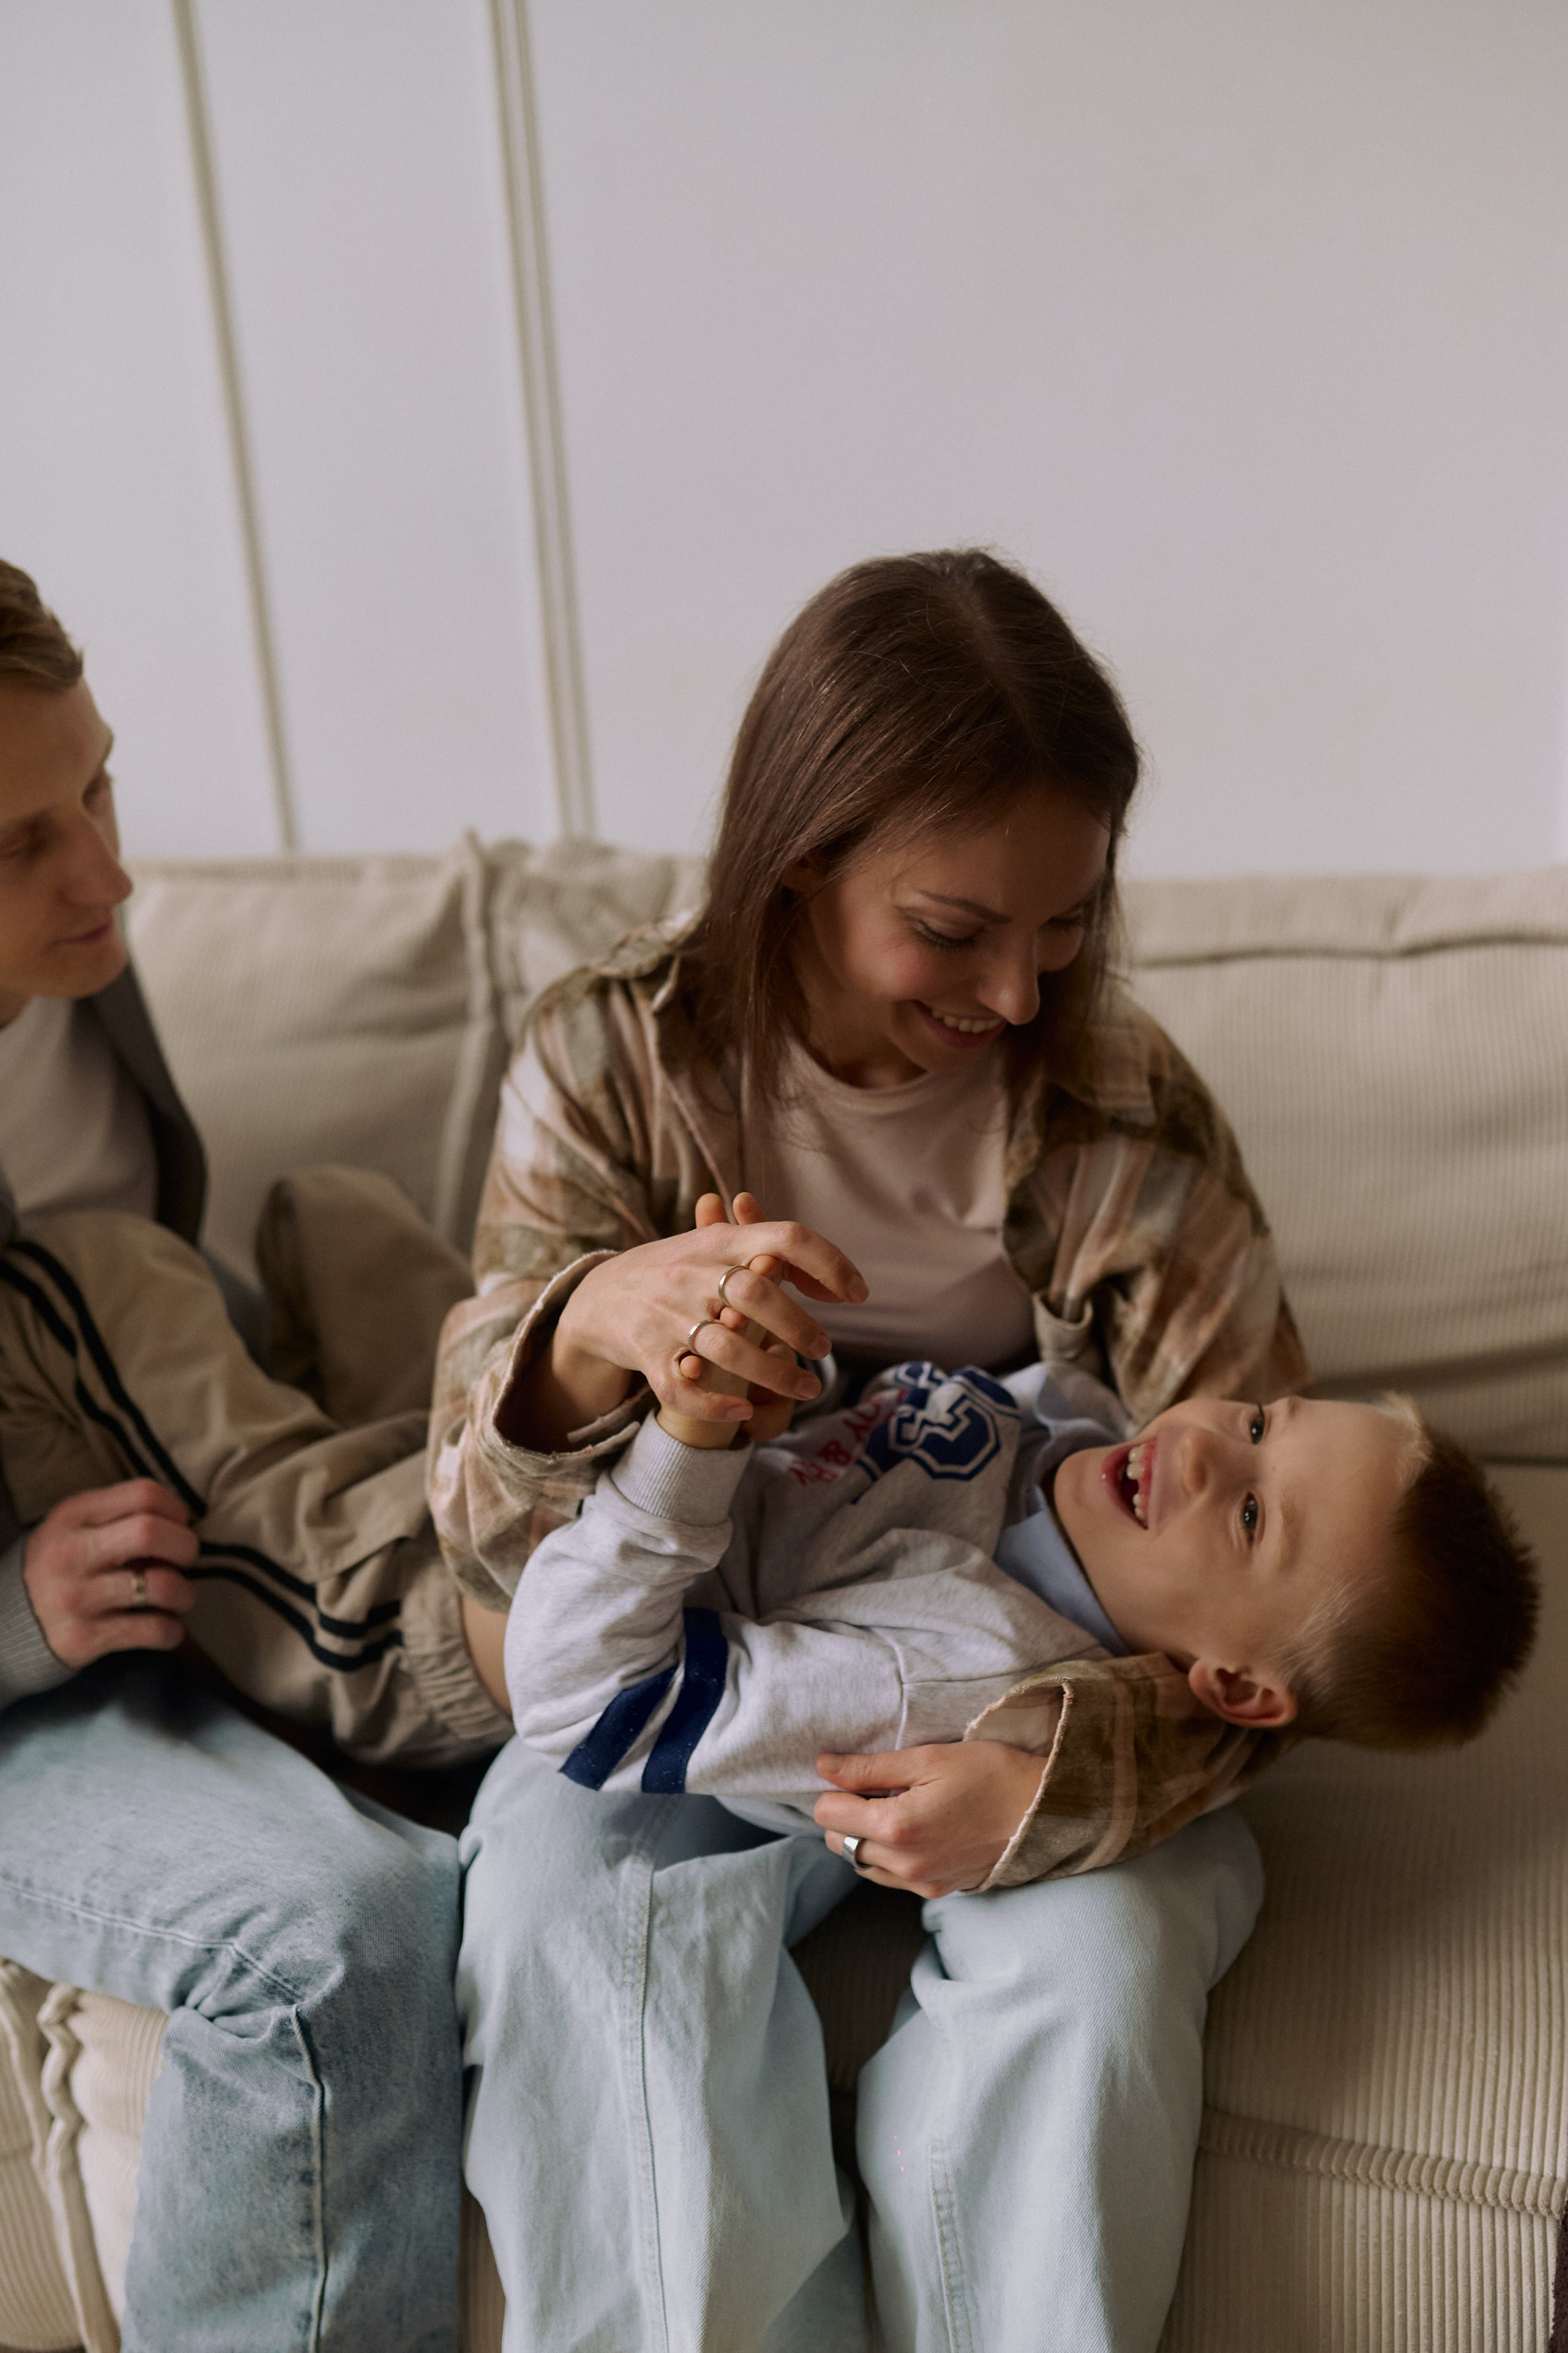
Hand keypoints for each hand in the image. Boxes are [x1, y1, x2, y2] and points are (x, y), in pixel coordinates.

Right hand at [22, 1481, 198, 1669]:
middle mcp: (71, 1553)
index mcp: (73, 1516)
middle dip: (185, 1546)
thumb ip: (119, 1517)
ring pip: (160, 1586)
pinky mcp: (84, 1638)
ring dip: (185, 1593)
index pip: (144, 1494)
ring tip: (180, 1598)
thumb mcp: (75, 1528)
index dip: (176, 1509)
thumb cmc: (61, 1567)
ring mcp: (76, 1598)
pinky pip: (152, 1630)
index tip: (180, 1526)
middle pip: (150, 1532)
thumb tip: (182, 1524)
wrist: (9, 1624)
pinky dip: (172, 1630)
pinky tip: (166, 1627)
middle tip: (185, 1560)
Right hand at [527, 1190, 865, 1439]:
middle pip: (757, 1292)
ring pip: (728, 1348)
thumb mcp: (716, 1249)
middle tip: (824, 1349)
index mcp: (719, 1241)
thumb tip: (833, 1282)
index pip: (785, 1237)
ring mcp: (667, 1315)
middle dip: (799, 1326)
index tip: (858, 1294)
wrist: (599, 1297)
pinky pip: (683, 1388)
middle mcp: (692, 1273)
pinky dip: (717, 1405)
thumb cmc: (678, 1273)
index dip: (829, 1263)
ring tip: (809, 1389)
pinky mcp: (648, 1355)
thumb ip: (772, 1256)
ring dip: (774, 1373)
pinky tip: (746, 1410)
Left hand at [814, 1740, 1046, 1896]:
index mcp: (896, 1827)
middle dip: (847, 1815)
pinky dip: (888, 1856)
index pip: (827, 1814)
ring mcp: (921, 1884)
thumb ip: (870, 1767)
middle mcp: (903, 1865)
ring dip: (865, 1838)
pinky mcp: (937, 1892)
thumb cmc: (990, 1775)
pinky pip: (890, 1878)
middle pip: (838, 1842)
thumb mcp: (928, 1758)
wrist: (1044, 1811)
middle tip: (878, 1789)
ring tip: (897, 1809)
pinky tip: (914, 1831)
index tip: (858, 1775)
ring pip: (861, 1864)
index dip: (836, 1789)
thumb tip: (824, 1765)